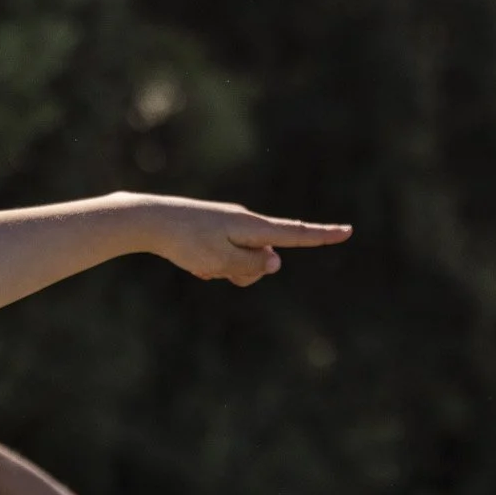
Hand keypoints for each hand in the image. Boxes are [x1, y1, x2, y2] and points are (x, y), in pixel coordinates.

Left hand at [132, 195, 351, 286]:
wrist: (148, 219)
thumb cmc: (185, 242)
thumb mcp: (222, 262)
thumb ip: (252, 266)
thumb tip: (275, 263)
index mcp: (252, 227)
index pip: (296, 234)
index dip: (322, 235)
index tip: (347, 230)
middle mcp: (244, 222)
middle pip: (262, 259)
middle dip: (245, 275)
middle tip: (214, 270)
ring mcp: (228, 225)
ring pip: (240, 261)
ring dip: (225, 271)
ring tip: (198, 264)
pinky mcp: (212, 230)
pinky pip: (221, 258)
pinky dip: (210, 266)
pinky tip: (189, 260)